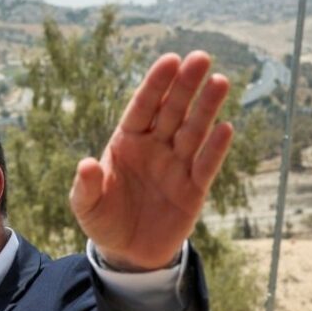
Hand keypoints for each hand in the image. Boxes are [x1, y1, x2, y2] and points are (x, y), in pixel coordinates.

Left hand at [70, 51, 234, 270]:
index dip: (156, 85)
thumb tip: (86, 165)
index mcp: (127, 142)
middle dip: (185, 86)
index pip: (143, 107)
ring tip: (219, 82)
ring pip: (193, 131)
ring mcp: (176, 166)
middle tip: (201, 58)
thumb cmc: (104, 220)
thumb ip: (87, 186)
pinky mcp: (193, 190)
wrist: (128, 253)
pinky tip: (225, 128)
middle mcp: (155, 147)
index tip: (170, 60)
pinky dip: (215, 149)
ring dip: (206, 108)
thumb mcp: (87, 206)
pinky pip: (205, 166)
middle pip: (172, 111)